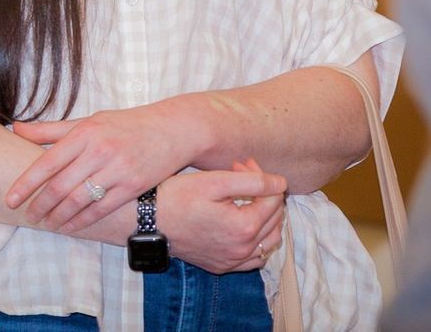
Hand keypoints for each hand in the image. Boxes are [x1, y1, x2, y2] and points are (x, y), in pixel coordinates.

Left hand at [4, 103, 200, 233]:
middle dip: (40, 205)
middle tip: (27, 216)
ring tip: (46, 224)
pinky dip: (82, 222)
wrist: (172, 129)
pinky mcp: (133, 186)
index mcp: (84, 132)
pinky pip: (102, 210)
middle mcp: (99, 150)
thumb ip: (51, 130)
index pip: (47, 162)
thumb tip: (15, 128)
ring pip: (79, 201)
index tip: (10, 198)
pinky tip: (70, 227)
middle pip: (60, 185)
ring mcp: (117, 169)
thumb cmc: (125, 124)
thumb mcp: (88, 121)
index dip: (26, 183)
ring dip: (58, 217)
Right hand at [155, 160, 287, 274]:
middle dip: (264, 193)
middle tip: (242, 175)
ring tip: (248, 199)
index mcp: (244, 227)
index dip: (262, 177)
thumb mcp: (214, 181)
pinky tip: (246, 226)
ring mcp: (233, 261)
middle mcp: (243, 249)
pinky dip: (259, 241)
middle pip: (275, 218)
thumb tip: (281, 183)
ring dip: (266, 217)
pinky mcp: (223, 266)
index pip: (273, 199)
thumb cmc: (178, 197)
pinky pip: (255, 258)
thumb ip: (252, 181)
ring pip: (270, 241)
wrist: (149, 221)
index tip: (242, 165)